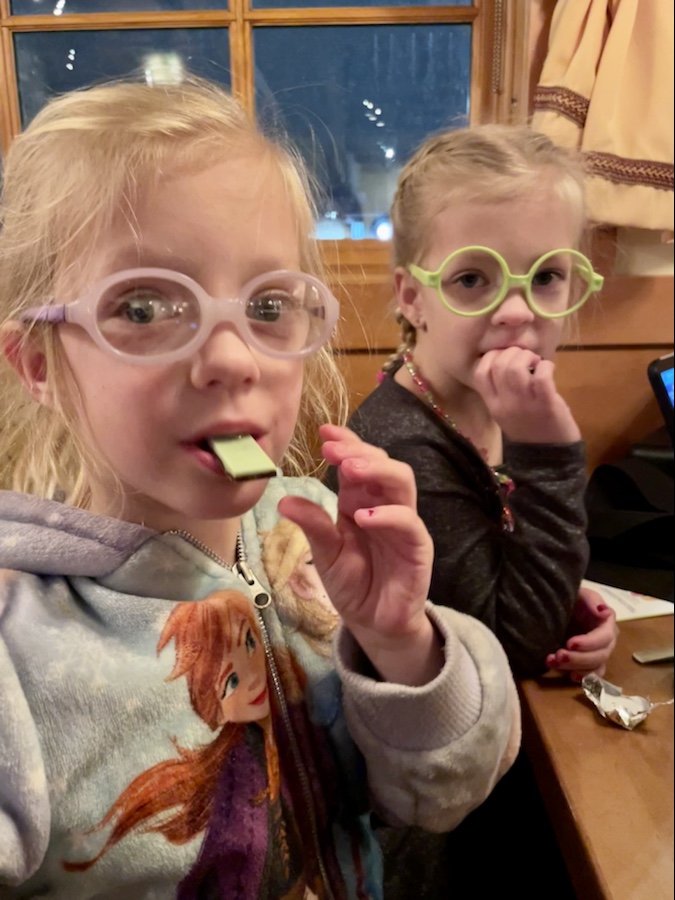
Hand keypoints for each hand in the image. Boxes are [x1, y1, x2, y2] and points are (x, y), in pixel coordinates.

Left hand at [278, 424, 440, 685]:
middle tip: (334, 449)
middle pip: (384, 464)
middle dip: (360, 451)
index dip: (345, 443)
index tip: (324, 432)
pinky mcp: (417, 548)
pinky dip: (389, 516)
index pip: (358, 461)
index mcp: (360, 500)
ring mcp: (404, 524)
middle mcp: (384, 505)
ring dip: (377, 471)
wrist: (374, 622)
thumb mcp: (325, 552)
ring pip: (403, 483)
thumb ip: (312, 525)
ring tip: (350, 469)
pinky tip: (365, 516)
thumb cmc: (352, 583)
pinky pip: (410, 524)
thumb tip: (284, 501)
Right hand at [474, 348, 580, 443]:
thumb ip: (502, 391)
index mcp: (492, 404)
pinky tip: (549, 369)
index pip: (480, 372)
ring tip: (536, 363)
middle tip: (526, 359)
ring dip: (528, 357)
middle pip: (498, 365)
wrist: (547, 459)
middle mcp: (504, 403)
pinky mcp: (546, 404)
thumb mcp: (506, 413)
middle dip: (513, 352)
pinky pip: (541, 376)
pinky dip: (546, 366)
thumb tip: (509, 361)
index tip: (506, 358)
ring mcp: (524, 404)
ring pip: (515, 368)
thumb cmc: (528, 430)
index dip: (492, 356)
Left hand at [546, 586, 618, 682]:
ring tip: (553, 662)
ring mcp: (598, 653)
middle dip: (579, 658)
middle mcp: (606, 641)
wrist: (559, 606)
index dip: (589, 643)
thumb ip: (592, 600)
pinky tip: (569, 677)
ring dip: (574, 668)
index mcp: (606, 623)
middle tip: (559, 655)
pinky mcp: (588, 663)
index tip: (570, 643)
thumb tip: (604, 612)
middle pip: (600, 655)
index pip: (604, 637)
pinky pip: (591, 675)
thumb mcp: (580, 593)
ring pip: (594, 667)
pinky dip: (582, 677)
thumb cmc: (572, 598)